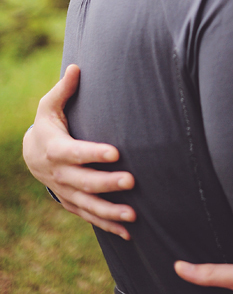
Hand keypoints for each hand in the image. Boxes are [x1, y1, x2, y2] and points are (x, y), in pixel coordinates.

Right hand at [22, 64, 135, 238]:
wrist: (32, 154)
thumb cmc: (48, 123)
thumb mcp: (49, 105)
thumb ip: (64, 89)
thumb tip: (76, 67)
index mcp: (55, 148)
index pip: (75, 152)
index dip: (94, 153)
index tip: (116, 152)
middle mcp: (60, 174)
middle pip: (85, 182)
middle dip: (108, 183)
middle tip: (132, 181)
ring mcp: (66, 191)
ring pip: (88, 205)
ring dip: (110, 211)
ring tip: (134, 215)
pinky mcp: (72, 202)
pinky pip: (89, 216)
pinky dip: (107, 225)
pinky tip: (128, 232)